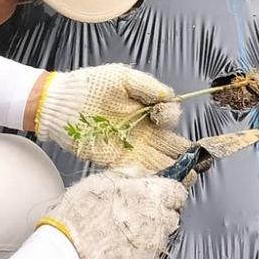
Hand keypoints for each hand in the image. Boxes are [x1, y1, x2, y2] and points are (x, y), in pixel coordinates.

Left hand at [36, 63, 186, 172]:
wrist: (60, 103)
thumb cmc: (90, 85)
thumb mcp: (122, 77)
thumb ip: (147, 86)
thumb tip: (170, 96)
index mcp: (146, 111)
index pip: (169, 119)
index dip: (171, 118)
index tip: (164, 115)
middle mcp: (142, 132)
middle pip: (169, 145)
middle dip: (185, 154)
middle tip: (198, 163)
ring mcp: (129, 148)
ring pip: (157, 162)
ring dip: (172, 170)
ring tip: (187, 177)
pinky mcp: (114, 161)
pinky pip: (136, 172)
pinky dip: (148, 177)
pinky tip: (160, 181)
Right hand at [39, 172, 187, 258]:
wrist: (71, 247)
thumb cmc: (83, 212)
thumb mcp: (103, 179)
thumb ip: (130, 174)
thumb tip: (141, 174)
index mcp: (152, 195)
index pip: (177, 192)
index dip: (168, 193)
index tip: (160, 195)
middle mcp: (158, 220)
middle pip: (172, 216)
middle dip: (159, 214)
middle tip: (138, 214)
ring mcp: (154, 245)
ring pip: (162, 238)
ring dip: (150, 234)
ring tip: (125, 233)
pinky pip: (149, 257)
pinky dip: (139, 253)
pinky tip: (121, 248)